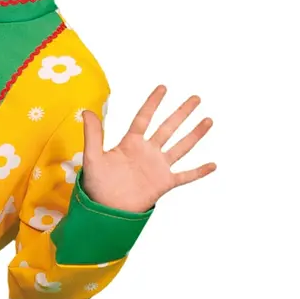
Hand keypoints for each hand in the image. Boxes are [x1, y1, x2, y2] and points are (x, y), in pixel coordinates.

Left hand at [79, 86, 215, 211]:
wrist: (106, 211)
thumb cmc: (97, 185)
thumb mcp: (93, 158)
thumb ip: (93, 135)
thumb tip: (86, 111)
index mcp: (131, 143)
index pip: (144, 118)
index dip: (153, 103)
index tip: (163, 88)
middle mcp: (147, 152)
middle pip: (168, 128)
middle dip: (181, 113)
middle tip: (196, 98)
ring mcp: (158, 167)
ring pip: (180, 147)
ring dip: (194, 134)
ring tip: (208, 120)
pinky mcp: (164, 183)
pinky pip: (185, 176)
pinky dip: (199, 171)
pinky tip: (213, 165)